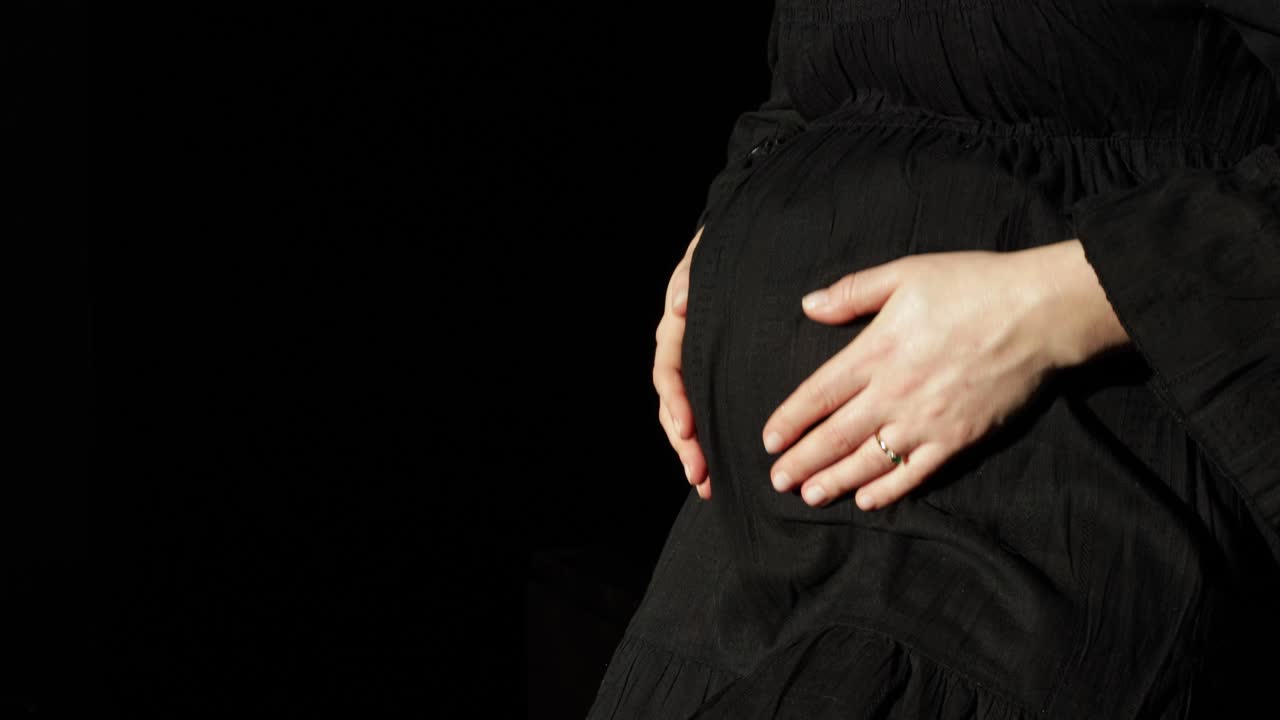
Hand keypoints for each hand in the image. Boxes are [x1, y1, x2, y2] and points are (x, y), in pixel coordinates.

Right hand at [654, 226, 711, 498]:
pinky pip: (709, 413)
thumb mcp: (707, 257)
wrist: (752, 245)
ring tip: (707, 484)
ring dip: (695, 452)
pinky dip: (712, 441)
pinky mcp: (719, 377)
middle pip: (674, 406)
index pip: (668, 372)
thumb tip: (677, 306)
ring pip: (688, 417)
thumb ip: (690, 278)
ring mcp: (701, 367)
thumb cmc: (730, 249)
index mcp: (678, 329)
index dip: (675, 403)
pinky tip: (722, 468)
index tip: (687, 429)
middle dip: (684, 444)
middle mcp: (684, 352)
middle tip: (699, 475)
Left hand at [761, 240, 1126, 510]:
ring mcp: (926, 421)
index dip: (790, 421)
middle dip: (802, 461)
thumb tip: (808, 306)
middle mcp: (894, 393)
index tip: (768, 441)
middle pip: (835, 436)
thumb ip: (852, 293)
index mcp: (875, 352)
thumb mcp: (905, 273)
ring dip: (834, 481)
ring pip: (869, 461)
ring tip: (809, 495)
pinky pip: (915, 473)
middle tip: (777, 482)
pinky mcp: (958, 439)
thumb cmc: (972, 285)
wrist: (1040, 312)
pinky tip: (866, 500)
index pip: (818, 395)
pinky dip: (888, 490)